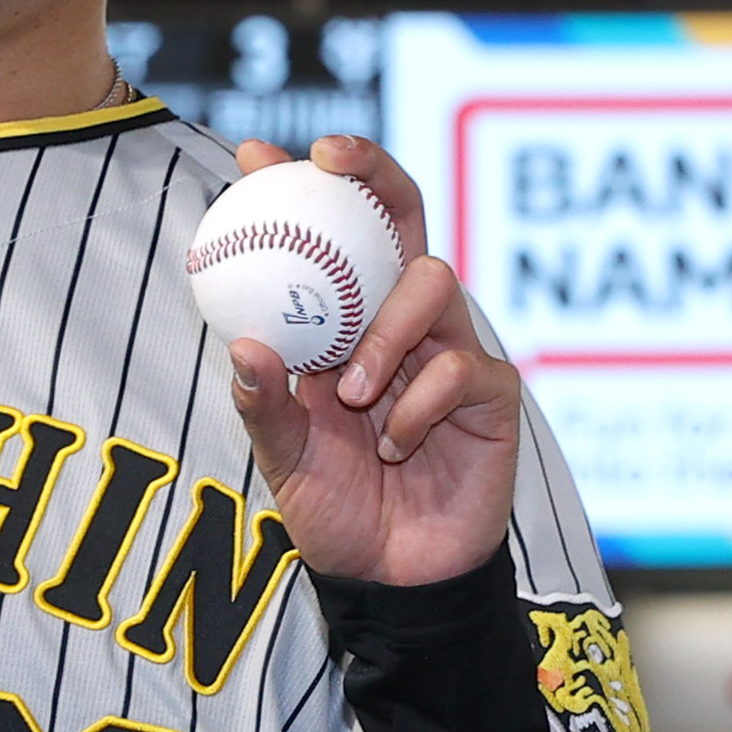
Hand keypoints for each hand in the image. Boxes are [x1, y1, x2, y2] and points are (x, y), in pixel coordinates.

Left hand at [225, 134, 519, 585]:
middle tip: (329, 163)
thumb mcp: (281, 456)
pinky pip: (462, 368)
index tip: (257, 154)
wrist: (391, 577)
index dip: (302, 185)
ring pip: (433, 284)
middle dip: (373, 172)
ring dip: (385, 330)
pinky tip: (395, 443)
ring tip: (352, 391)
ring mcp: (450, 351)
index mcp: (346, 322)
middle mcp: (400, 323)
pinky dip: (418, 404)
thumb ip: (261, 401)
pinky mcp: (491, 395)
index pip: (332, 234)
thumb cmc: (336, 506)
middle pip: (404, 217)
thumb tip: (240, 343)